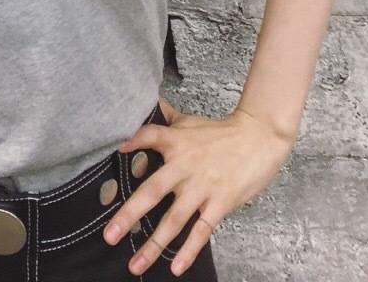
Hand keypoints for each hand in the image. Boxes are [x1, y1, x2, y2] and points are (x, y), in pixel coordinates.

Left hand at [102, 98, 293, 276]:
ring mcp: (201, 187)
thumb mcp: (189, 122)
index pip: (148, 137)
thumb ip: (165, 116)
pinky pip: (201, 231)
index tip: (115, 150)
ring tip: (135, 265)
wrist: (259, 138)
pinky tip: (176, 268)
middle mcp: (184, 166)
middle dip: (129, 215)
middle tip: (108, 236)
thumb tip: (145, 102)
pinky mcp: (220, 204)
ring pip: (173, 219)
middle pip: (152, 191)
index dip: (131, 141)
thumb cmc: (220, 132)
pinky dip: (188, 250)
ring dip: (153, 244)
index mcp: (175, 142)